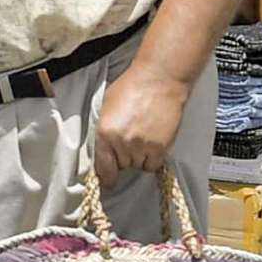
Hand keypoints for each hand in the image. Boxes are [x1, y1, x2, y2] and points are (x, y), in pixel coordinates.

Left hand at [92, 67, 187, 190]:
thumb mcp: (107, 107)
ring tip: (143, 135)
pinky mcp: (160, 148)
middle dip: (124, 157)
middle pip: (121, 166)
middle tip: (131, 139)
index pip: (102, 168)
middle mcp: (121, 143)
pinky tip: (153, 142)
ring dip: (139, 156)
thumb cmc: (132, 87)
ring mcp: (141, 147)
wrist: (159, 79)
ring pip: (137, 165)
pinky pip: (153, 165)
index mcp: (104, 133)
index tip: (108, 182)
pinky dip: (153, 158)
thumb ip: (104, 130)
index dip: (106, 176)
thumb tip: (103, 148)